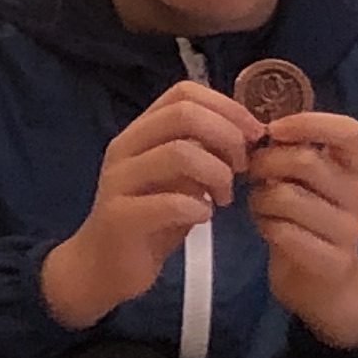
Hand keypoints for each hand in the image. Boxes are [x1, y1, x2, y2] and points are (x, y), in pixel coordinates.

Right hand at [38, 83, 252, 328]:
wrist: (104, 265)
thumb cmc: (150, 218)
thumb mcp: (179, 177)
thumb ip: (203, 152)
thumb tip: (247, 133)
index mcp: (141, 131)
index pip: (184, 92)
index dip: (227, 106)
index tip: (254, 134)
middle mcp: (125, 147)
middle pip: (183, 115)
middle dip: (227, 137)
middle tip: (242, 167)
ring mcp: (119, 180)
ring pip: (179, 153)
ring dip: (217, 174)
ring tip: (225, 197)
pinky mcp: (119, 216)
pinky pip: (168, 202)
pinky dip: (198, 207)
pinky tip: (203, 216)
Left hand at [246, 110, 357, 347]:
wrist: (323, 284)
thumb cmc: (305, 219)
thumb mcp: (306, 182)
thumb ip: (291, 152)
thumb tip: (255, 124)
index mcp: (355, 168)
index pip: (349, 131)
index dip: (308, 123)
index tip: (272, 130)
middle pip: (306, 161)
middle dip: (264, 163)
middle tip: (250, 173)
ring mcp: (350, 231)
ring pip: (287, 197)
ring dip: (259, 199)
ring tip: (259, 205)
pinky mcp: (333, 261)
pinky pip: (284, 232)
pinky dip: (265, 227)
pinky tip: (267, 229)